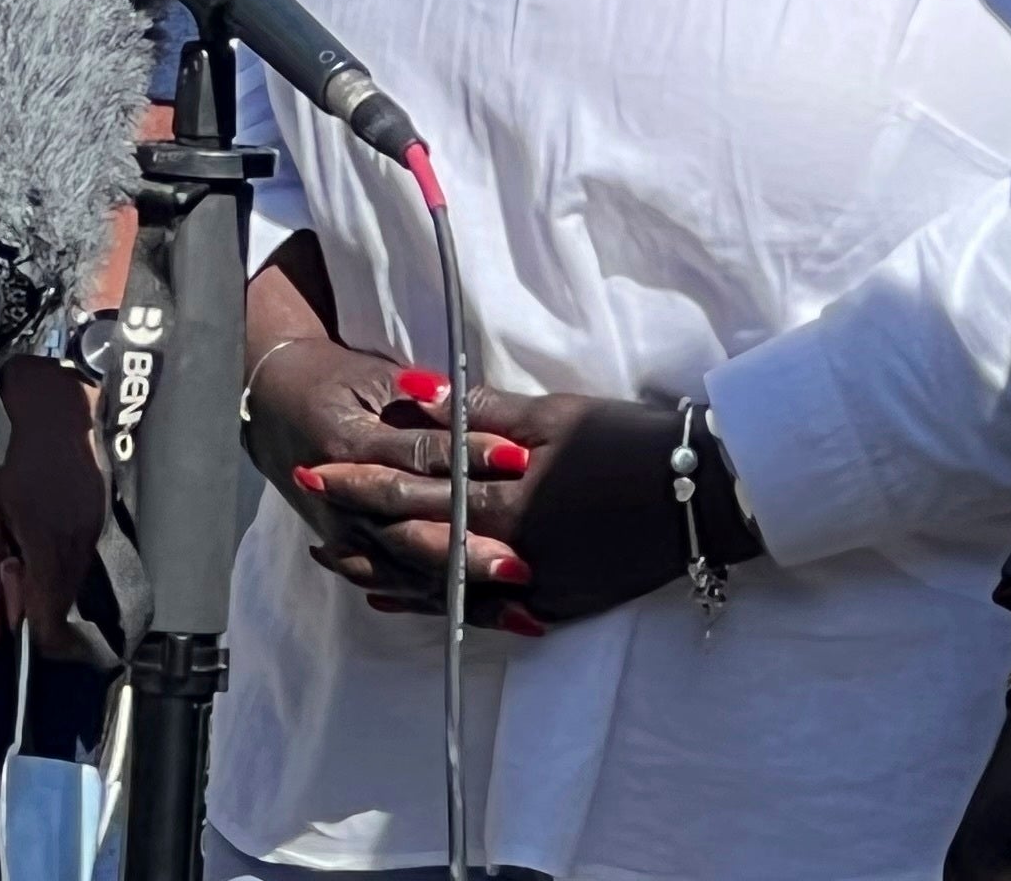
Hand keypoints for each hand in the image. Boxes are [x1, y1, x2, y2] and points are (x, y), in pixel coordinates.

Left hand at [0, 355, 109, 669]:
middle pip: (63, 607)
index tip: (4, 625)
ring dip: (41, 576)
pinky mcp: (102, 509)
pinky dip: (55, 553)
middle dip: (30, 602)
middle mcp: (84, 543)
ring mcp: (98, 525)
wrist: (50, 393)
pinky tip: (33, 525)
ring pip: (70, 580)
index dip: (29, 636)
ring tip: (13, 541)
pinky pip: (79, 552)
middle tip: (1, 569)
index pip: (54, 629)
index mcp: (52, 547)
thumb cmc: (2, 450)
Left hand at [270, 361, 692, 628]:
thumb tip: (416, 398)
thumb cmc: (627, 441)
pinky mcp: (552, 605)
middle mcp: (507, 548)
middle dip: (356, 521)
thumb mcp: (554, 414)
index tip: (314, 467)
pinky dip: (432, 601)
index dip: (359, 478)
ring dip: (382, 567)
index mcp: (502, 495)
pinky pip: (476, 612)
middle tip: (311, 508)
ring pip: (437, 582)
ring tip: (336, 556)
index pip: (412, 487)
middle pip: (412, 539)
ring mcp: (529, 584)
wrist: (699, 498)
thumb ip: (480, 414)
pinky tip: (398, 595)